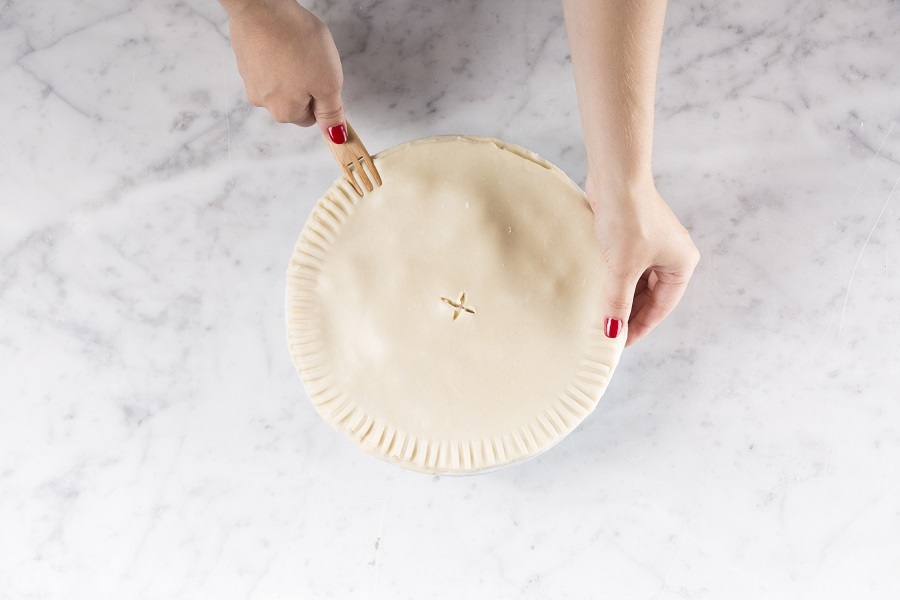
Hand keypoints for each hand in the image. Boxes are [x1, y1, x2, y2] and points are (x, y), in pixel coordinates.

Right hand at [226, 0, 345, 139]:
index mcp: (284, 112)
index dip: (322, 98)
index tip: (325, 78)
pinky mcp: (244, 58)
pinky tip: (282, 39)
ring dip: (292, 68)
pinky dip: (277, 54)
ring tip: (296, 47)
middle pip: (294, 101)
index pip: (311, 118)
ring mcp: (250, 79)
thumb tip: (335, 137)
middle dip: (306, 83)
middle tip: (312, 61)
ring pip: (281, 81)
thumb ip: (332, 113)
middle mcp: (262, 102)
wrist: (262, 6)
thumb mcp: (328, 84)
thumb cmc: (296, 43)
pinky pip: (268, 63)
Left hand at [587, 175, 699, 346]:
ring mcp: (654, 244)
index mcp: (682, 264)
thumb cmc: (628, 220)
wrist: (616, 178)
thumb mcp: (623, 268)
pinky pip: (628, 266)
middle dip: (630, 312)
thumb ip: (618, 303)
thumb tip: (613, 332)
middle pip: (651, 295)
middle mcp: (673, 254)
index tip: (620, 342)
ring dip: (622, 296)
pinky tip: (600, 290)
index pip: (662, 307)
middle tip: (608, 332)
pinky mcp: (636, 234)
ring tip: (602, 314)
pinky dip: (616, 279)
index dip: (640, 326)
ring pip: (639, 281)